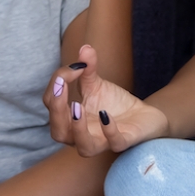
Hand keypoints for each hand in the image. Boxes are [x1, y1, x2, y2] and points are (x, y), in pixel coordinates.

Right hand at [42, 44, 168, 155]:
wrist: (143, 114)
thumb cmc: (113, 103)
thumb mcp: (97, 84)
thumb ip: (87, 68)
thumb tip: (85, 48)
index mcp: (69, 120)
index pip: (51, 105)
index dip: (56, 85)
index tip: (73, 67)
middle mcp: (82, 135)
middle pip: (59, 132)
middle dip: (56, 110)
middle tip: (61, 86)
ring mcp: (103, 141)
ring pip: (84, 147)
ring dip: (78, 128)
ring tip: (76, 107)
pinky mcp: (123, 142)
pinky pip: (114, 143)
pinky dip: (109, 130)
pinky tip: (106, 114)